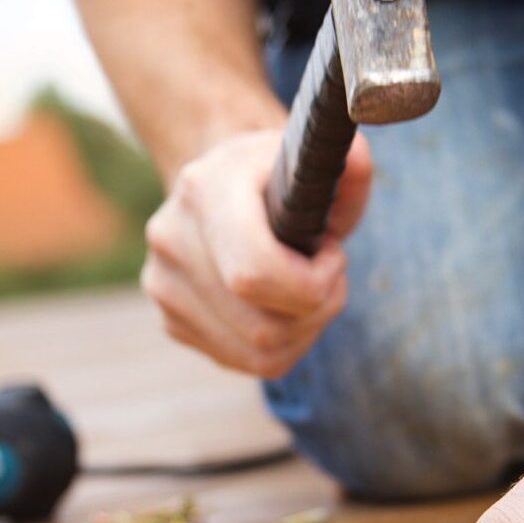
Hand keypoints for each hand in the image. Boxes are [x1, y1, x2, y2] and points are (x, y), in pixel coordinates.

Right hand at [141, 129, 372, 378]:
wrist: (220, 185)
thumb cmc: (276, 177)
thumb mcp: (317, 161)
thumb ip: (349, 164)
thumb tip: (359, 161)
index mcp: (205, 190)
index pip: (253, 274)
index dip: (311, 283)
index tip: (333, 254)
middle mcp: (172, 240)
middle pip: (263, 327)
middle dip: (317, 309)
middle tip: (329, 275)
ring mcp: (164, 286)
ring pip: (259, 353)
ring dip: (304, 330)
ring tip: (309, 288)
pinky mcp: (172, 321)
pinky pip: (246, 361)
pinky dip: (282, 344)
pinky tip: (285, 306)